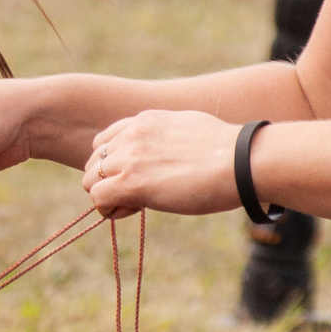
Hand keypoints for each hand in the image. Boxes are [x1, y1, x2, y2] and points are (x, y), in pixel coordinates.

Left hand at [82, 110, 246, 217]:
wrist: (241, 162)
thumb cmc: (229, 153)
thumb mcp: (191, 130)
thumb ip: (170, 138)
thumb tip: (175, 154)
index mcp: (146, 121)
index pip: (106, 141)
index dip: (116, 163)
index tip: (138, 176)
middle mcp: (132, 135)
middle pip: (93, 161)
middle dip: (109, 180)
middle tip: (136, 195)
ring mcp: (129, 157)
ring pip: (89, 180)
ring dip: (107, 195)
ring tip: (134, 205)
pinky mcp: (132, 182)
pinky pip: (97, 197)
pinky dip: (109, 208)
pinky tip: (132, 210)